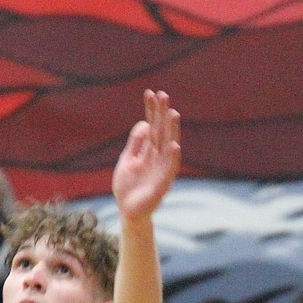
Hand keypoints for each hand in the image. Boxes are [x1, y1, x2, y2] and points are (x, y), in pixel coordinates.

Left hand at [111, 90, 180, 222]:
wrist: (128, 210)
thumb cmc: (129, 185)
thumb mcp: (128, 159)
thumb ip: (136, 143)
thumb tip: (145, 122)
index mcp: (149, 151)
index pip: (152, 125)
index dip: (151, 110)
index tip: (150, 92)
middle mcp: (158, 157)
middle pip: (162, 131)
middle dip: (162, 114)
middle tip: (164, 94)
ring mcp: (161, 169)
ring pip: (168, 146)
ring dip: (171, 130)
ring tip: (173, 113)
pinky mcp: (161, 184)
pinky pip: (169, 169)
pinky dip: (172, 157)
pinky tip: (174, 145)